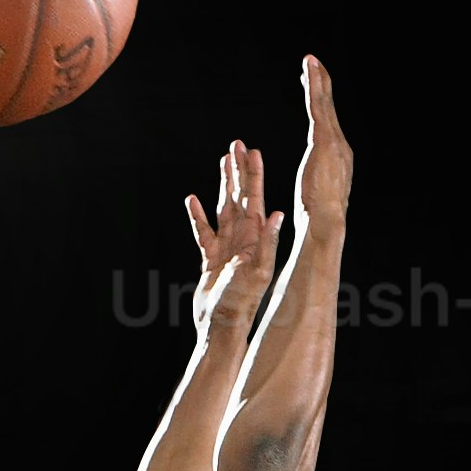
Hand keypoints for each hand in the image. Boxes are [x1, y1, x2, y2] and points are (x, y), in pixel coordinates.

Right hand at [184, 133, 281, 334]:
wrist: (221, 326)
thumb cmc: (241, 302)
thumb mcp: (256, 272)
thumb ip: (267, 243)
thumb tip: (278, 214)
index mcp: (254, 239)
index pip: (254, 199)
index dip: (253, 175)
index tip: (252, 151)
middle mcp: (242, 239)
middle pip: (240, 197)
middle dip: (238, 171)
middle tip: (236, 144)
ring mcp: (226, 247)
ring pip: (223, 208)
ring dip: (223, 186)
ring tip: (221, 162)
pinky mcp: (211, 259)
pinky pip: (204, 231)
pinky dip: (198, 215)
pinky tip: (192, 199)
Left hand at [296, 52, 352, 230]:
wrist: (327, 223)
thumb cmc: (319, 218)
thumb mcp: (318, 196)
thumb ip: (318, 182)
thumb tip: (316, 183)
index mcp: (338, 157)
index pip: (327, 123)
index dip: (321, 103)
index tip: (313, 87)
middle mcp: (340, 145)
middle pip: (328, 109)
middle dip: (322, 85)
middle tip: (312, 63)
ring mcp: (334, 141)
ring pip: (324, 104)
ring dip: (318, 80)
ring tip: (310, 60)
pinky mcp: (324, 140)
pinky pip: (318, 107)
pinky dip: (315, 86)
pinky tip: (309, 68)